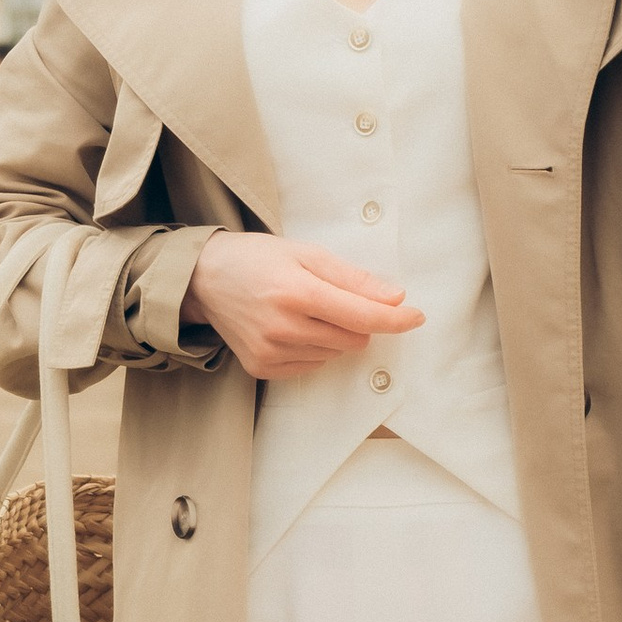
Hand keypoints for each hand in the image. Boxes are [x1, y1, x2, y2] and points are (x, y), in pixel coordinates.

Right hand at [183, 233, 424, 377]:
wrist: (205, 278)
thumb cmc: (259, 259)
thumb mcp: (307, 253)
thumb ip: (353, 278)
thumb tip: (395, 298)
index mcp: (298, 292)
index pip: (363, 316)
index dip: (396, 319)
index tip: (417, 316)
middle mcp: (284, 327)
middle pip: (353, 339)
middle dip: (355, 321)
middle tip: (328, 297)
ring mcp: (271, 352)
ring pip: (334, 354)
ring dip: (332, 335)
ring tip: (301, 309)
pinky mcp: (262, 368)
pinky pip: (312, 365)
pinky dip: (312, 349)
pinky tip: (290, 328)